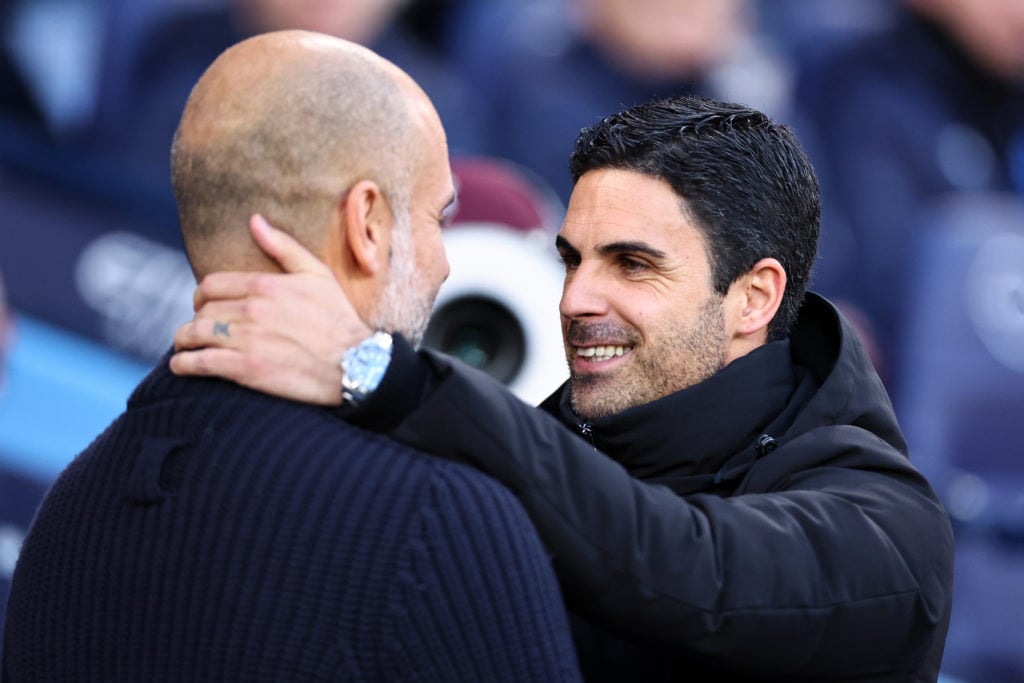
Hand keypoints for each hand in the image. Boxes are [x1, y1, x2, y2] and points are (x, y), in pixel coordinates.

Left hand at [170, 214, 371, 404]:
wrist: (356, 363)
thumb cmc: (338, 318)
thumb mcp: (317, 275)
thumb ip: (283, 247)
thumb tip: (254, 220)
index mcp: (265, 284)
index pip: (211, 285)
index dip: (201, 296)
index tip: (204, 306)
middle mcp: (251, 309)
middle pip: (202, 310)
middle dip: (197, 319)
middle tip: (201, 329)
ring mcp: (246, 340)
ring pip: (194, 334)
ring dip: (184, 341)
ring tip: (187, 348)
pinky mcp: (245, 369)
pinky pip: (200, 363)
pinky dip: (184, 364)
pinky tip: (182, 366)